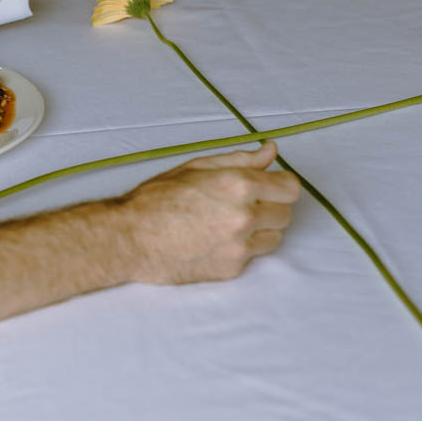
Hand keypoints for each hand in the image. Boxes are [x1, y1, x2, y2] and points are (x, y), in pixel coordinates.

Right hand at [117, 141, 300, 284]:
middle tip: (238, 204)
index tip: (270, 186)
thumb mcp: (196, 167)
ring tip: (227, 224)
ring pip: (275, 237)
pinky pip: (253, 256)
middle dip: (268, 206)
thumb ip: (239, 160)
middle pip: (285, 213)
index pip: (290, 188)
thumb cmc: (156, 200)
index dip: (281, 185)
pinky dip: (240, 248)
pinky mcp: (232, 268)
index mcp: (238, 184)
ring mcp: (240, 245)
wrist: (131, 238)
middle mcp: (245, 216)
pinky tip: (213, 240)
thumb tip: (270, 151)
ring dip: (260, 229)